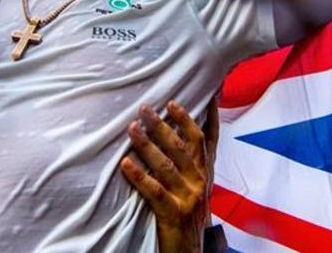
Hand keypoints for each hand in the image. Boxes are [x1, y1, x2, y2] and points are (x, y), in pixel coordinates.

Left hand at [121, 98, 218, 252]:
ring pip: (167, 165)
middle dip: (163, 124)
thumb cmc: (189, 213)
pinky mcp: (174, 214)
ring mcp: (188, 197)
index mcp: (205, 173)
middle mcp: (200, 181)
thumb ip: (192, 161)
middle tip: (144, 108)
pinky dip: (139, 176)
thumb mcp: (197, 185)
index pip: (206, 138)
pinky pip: (154, 191)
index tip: (190, 94)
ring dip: (148, 145)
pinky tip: (125, 164)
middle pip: (182, 146)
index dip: (203, 115)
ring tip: (132, 128)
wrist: (190, 251)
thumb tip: (180, 131)